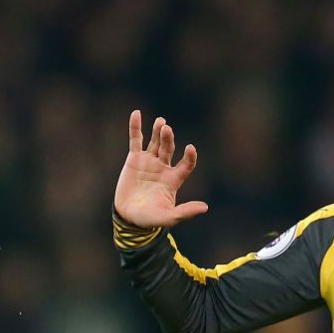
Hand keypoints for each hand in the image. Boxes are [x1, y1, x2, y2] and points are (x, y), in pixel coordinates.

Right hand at [113, 110, 209, 229]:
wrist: (128, 217)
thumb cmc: (150, 219)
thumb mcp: (168, 217)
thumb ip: (185, 212)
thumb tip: (205, 208)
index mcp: (174, 179)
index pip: (187, 164)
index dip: (190, 157)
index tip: (190, 148)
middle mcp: (163, 167)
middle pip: (169, 148)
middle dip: (168, 139)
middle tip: (166, 129)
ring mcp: (149, 161)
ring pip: (155, 142)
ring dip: (158, 131)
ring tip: (161, 123)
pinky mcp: (133, 159)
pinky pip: (135, 140)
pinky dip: (135, 127)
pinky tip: (136, 114)